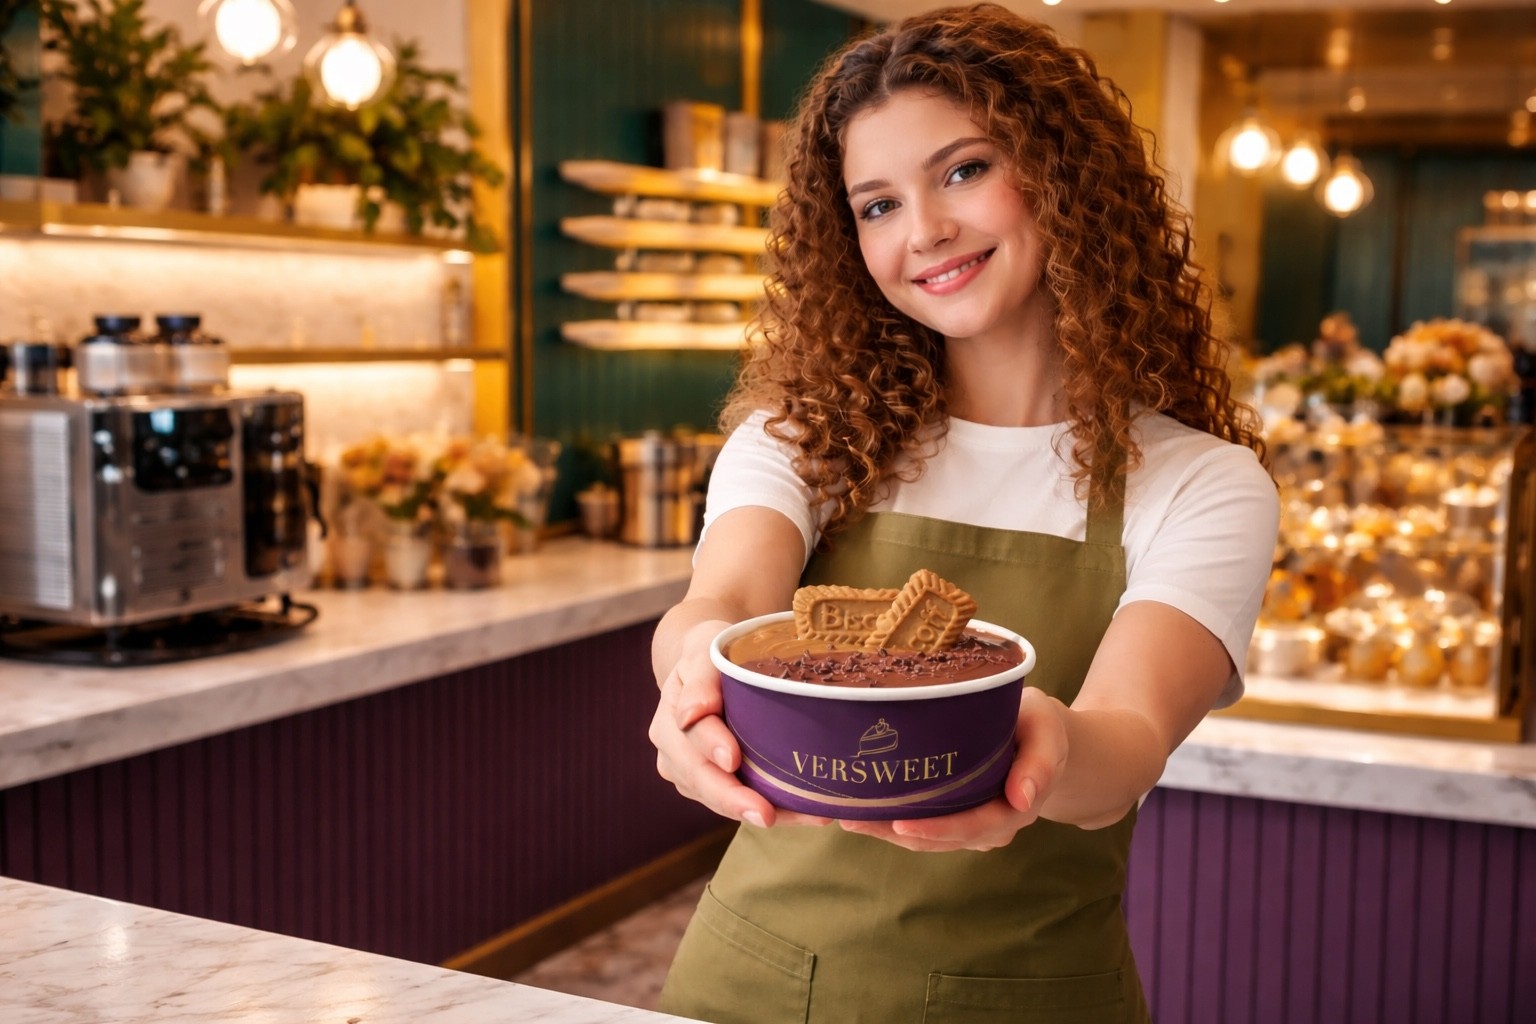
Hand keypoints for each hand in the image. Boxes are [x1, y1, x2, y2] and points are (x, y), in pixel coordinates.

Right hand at [649, 619, 829, 829]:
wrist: (709, 671)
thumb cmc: (710, 655)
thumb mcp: (704, 652)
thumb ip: (700, 679)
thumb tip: (692, 712)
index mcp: (670, 718)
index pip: (691, 736)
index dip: (712, 748)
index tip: (732, 759)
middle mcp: (674, 753)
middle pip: (701, 780)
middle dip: (734, 800)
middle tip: (767, 815)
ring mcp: (692, 776)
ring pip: (722, 801)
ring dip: (764, 811)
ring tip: (811, 816)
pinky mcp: (714, 789)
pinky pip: (740, 805)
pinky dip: (775, 810)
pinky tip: (807, 813)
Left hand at [837, 687, 1069, 851]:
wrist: (1043, 738)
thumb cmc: (1039, 727)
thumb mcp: (1047, 731)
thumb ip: (1040, 761)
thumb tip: (1023, 798)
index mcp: (1015, 807)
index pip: (973, 825)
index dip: (937, 829)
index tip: (900, 825)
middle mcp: (991, 825)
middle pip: (941, 838)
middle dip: (895, 832)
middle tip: (852, 818)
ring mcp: (972, 825)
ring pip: (927, 838)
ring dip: (887, 831)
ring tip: (847, 816)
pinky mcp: (956, 816)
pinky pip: (925, 826)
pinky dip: (894, 823)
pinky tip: (864, 811)